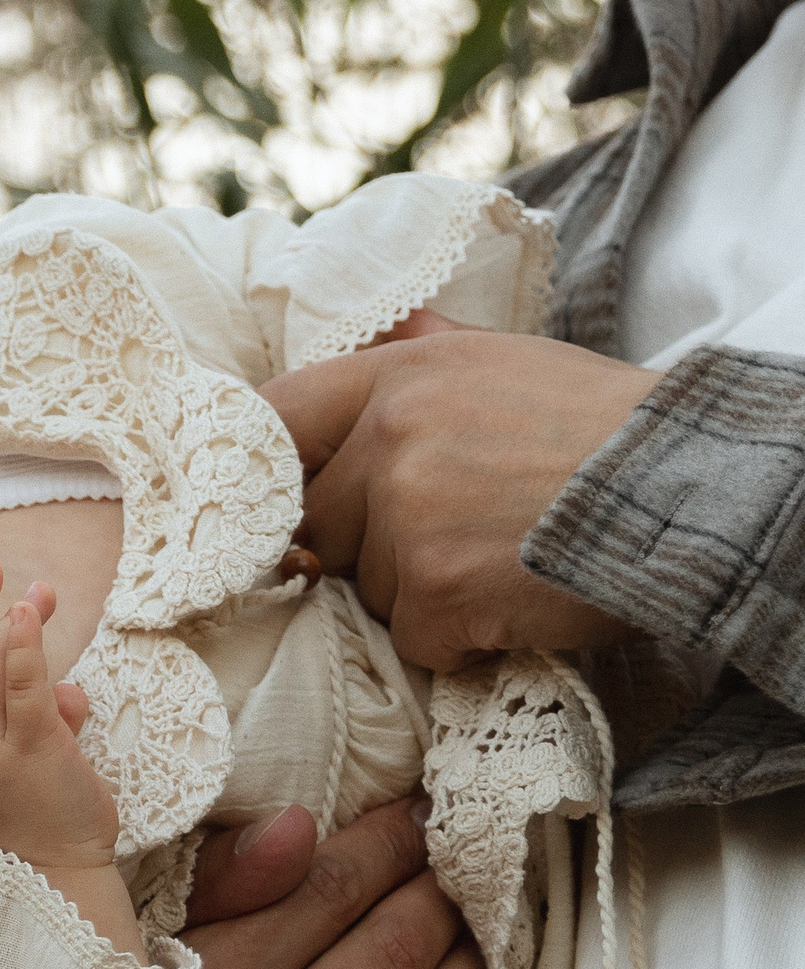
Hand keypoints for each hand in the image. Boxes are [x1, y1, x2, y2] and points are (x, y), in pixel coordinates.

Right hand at [0, 559, 112, 870]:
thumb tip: (69, 693)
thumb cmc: (38, 828)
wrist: (49, 879)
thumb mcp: (27, 769)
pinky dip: (23, 646)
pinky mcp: (32, 747)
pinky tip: (26, 613)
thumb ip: (43, 724)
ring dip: (11, 617)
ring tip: (34, 586)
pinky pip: (23, 685)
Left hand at [261, 311, 657, 671]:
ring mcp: (410, 513)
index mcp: (405, 374)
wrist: (692, 491)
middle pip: (321, 520)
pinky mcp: (435, 588)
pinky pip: (411, 636)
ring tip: (501, 557)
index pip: (279, 418)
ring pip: (366, 585)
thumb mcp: (512, 362)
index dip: (275, 469)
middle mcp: (394, 436)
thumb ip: (429, 355)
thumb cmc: (606, 431)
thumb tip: (384, 331)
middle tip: (459, 531)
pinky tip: (513, 599)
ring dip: (422, 591)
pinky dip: (459, 637)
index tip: (293, 500)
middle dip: (373, 543)